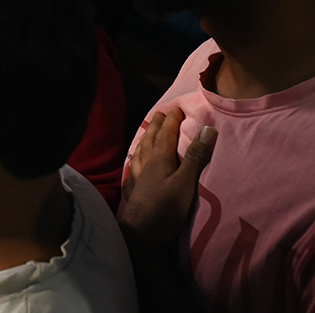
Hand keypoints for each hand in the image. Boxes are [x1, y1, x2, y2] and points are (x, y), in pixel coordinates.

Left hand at [119, 107, 215, 245]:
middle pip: (150, 140)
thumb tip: (208, 129)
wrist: (141, 235)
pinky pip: (134, 167)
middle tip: (160, 114)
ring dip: (145, 139)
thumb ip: (195, 157)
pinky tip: (135, 162)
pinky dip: (136, 159)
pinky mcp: (134, 190)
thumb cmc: (166, 208)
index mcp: (159, 159)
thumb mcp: (186, 182)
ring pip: (140, 151)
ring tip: (147, 132)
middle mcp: (145, 164)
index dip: (171, 121)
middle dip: (156, 126)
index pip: (165, 134)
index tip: (176, 109)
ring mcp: (137, 177)